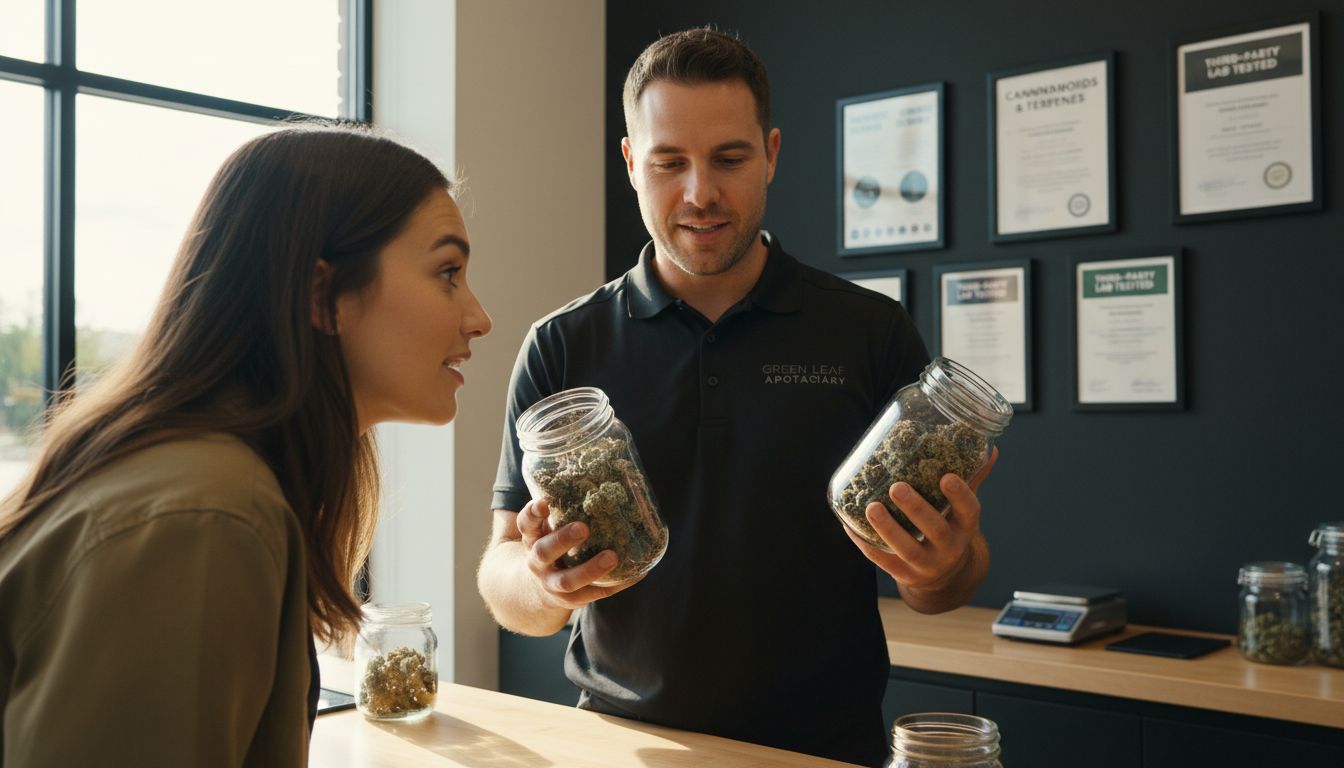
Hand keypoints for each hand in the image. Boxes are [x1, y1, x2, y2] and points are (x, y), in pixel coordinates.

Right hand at [515, 499, 641, 609]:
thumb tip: (601, 471)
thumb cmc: (550, 544)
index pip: (526, 524)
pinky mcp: (572, 600)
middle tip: (583, 528)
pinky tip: (637, 573)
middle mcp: (538, 562)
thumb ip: (562, 508)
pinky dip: (617, 584)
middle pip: (544, 552)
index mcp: (532, 539)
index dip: (533, 513)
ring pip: (568, 581)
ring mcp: (553, 584)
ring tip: (612, 557)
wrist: (535, 588)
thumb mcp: (546, 527)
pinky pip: (595, 594)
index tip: (543, 502)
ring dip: (590, 569)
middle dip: (563, 540)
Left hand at [844, 447, 996, 592]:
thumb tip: (990, 446)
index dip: (960, 496)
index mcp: (966, 527)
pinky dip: (865, 544)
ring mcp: (927, 564)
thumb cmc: (950, 528)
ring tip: (872, 507)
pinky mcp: (904, 574)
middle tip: (897, 487)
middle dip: (916, 508)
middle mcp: (950, 548)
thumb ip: (971, 479)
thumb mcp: (963, 510)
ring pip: (907, 548)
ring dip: (888, 528)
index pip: (969, 511)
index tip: (947, 477)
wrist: (945, 576)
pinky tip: (850, 526)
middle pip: (935, 529)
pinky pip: (883, 561)